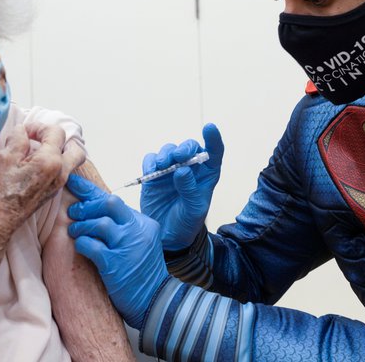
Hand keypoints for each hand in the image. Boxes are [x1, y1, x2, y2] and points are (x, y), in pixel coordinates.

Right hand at [0, 122, 85, 237]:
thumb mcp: (2, 158)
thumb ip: (18, 139)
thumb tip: (23, 130)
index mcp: (50, 162)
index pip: (56, 132)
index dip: (38, 127)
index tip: (24, 132)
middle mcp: (60, 173)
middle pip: (75, 148)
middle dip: (59, 139)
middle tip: (40, 139)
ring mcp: (57, 185)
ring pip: (70, 161)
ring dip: (57, 151)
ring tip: (35, 151)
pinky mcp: (51, 192)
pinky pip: (61, 172)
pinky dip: (52, 164)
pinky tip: (32, 164)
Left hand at [66, 175, 168, 329]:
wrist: (155, 301)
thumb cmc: (141, 273)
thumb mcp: (138, 242)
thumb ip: (121, 225)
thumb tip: (90, 208)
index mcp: (143, 223)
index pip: (114, 199)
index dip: (90, 189)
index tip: (72, 181)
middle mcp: (138, 231)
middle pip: (109, 204)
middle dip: (86, 205)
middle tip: (73, 212)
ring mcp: (128, 246)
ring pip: (100, 223)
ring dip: (82, 226)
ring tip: (74, 231)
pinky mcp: (117, 264)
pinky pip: (93, 246)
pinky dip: (82, 243)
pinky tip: (81, 246)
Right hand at [141, 123, 223, 250]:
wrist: (167, 236)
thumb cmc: (187, 223)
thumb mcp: (194, 210)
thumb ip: (190, 190)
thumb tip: (182, 170)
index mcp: (207, 175)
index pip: (214, 152)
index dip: (213, 139)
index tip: (209, 128)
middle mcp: (189, 168)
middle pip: (189, 147)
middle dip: (184, 148)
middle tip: (177, 156)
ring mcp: (170, 170)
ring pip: (169, 150)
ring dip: (166, 154)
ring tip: (163, 165)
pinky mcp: (153, 174)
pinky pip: (151, 160)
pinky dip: (150, 161)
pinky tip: (151, 171)